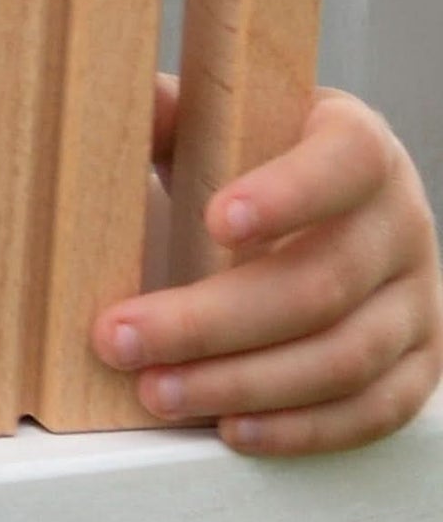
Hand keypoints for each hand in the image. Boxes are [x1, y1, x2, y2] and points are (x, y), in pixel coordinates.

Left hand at [96, 79, 442, 455]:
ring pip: (345, 357)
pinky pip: (374, 411)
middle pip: (322, 283)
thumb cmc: (244, 160)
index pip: (342, 163)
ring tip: (157, 391)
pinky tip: (231, 429)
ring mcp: (419, 300)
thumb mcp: (213, 121)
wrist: (312, 213)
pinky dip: (302, 428)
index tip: (215, 218)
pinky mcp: (419, 365)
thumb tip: (109, 93)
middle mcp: (402, 223)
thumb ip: (168, 110)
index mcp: (359, 147)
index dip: (288, 193)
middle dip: (212, 320)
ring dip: (245, 383)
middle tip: (121, 338)